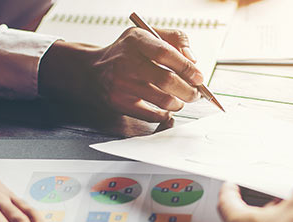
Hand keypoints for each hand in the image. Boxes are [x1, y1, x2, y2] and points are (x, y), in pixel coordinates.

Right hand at [39, 28, 203, 122]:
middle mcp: (126, 62)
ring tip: (181, 100)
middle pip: (167, 80)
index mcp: (136, 41)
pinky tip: (166, 109)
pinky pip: (150, 115)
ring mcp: (121, 84)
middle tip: (195, 93)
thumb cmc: (127, 52)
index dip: (186, 67)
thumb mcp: (146, 35)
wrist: (93, 70)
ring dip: (178, 103)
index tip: (199, 77)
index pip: (165, 53)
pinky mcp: (119, 102)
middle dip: (188, 90)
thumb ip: (174, 40)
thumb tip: (193, 60)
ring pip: (162, 100)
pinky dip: (164, 114)